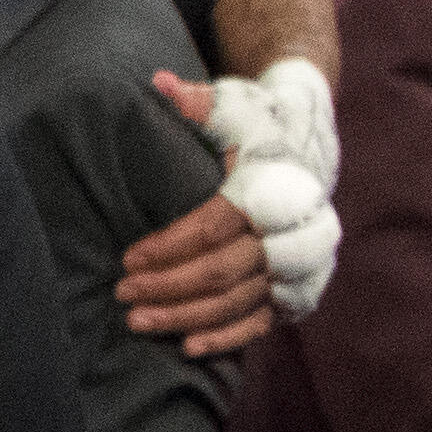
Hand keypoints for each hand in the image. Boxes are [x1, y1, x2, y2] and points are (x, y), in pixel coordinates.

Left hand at [120, 67, 340, 353]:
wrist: (309, 146)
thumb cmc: (257, 124)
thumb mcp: (231, 105)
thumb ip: (194, 100)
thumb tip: (157, 83)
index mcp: (275, 190)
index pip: (215, 227)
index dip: (170, 246)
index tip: (127, 257)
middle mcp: (296, 234)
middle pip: (226, 272)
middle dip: (170, 287)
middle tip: (122, 295)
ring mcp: (301, 267)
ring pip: (241, 302)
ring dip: (188, 318)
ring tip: (139, 322)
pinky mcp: (302, 291)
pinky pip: (263, 322)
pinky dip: (227, 336)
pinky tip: (188, 348)